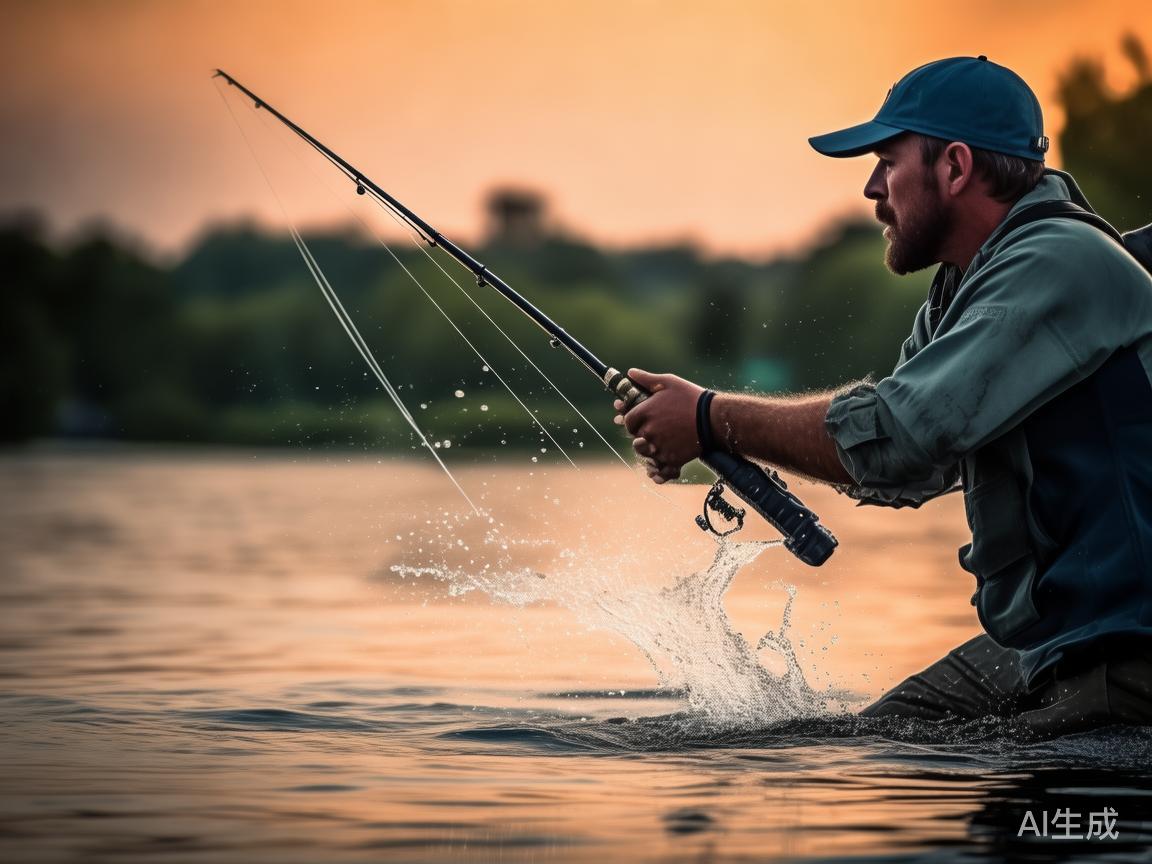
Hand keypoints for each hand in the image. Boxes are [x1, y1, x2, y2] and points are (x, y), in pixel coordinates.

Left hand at [612, 368, 704, 482]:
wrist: (714, 419)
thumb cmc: (691, 398)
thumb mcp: (668, 382)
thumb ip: (646, 379)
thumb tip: (630, 373)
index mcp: (645, 412)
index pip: (628, 421)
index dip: (632, 421)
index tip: (639, 420)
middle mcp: (649, 431)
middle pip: (635, 438)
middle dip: (641, 434)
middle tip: (654, 431)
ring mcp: (659, 447)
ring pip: (645, 453)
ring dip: (649, 450)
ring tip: (659, 445)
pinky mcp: (672, 459)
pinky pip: (659, 469)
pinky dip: (658, 471)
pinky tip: (657, 471)